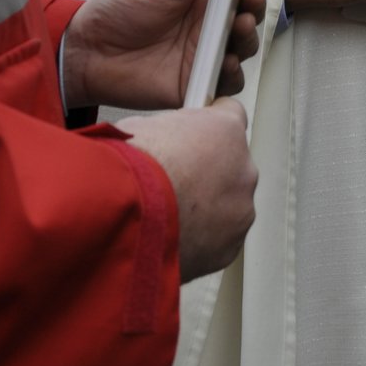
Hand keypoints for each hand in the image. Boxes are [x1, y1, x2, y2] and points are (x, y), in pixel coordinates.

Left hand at [63, 0, 266, 110]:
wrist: (89, 51)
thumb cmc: (120, 11)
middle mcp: (210, 26)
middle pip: (248, 15)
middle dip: (256, 4)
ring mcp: (206, 54)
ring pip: (243, 47)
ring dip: (248, 36)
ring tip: (241, 25)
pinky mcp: (198, 82)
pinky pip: (227, 82)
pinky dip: (233, 73)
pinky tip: (226, 61)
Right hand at [115, 98, 257, 282]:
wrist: (122, 215)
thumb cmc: (128, 169)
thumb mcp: (142, 126)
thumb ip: (170, 130)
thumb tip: (162, 138)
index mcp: (226, 130)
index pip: (229, 116)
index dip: (205, 129)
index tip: (192, 139)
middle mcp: (243, 169)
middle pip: (230, 167)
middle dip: (206, 175)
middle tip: (171, 185)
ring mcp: (240, 211)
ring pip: (227, 207)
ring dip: (204, 211)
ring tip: (165, 216)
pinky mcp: (228, 249)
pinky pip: (216, 241)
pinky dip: (198, 241)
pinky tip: (169, 238)